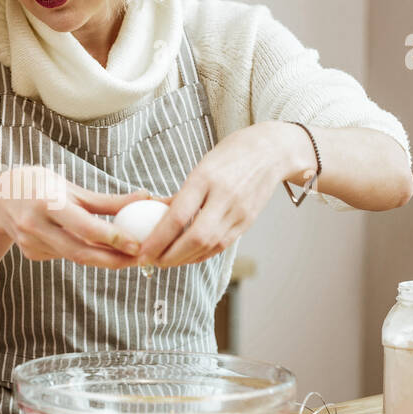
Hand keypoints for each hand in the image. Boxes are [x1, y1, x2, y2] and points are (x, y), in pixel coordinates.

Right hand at [0, 166, 150, 268]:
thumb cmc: (40, 186)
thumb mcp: (71, 189)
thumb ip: (107, 200)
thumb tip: (145, 197)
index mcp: (48, 203)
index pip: (86, 227)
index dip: (114, 238)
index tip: (137, 244)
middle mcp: (36, 225)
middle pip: (81, 252)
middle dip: (113, 260)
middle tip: (138, 260)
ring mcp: (31, 243)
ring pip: (74, 256)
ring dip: (102, 258)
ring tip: (125, 255)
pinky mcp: (31, 254)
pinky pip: (64, 255)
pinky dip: (81, 251)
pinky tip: (86, 244)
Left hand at [137, 122, 303, 267]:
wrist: (271, 152)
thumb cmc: (229, 156)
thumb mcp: (201, 166)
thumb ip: (181, 194)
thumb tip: (153, 213)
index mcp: (206, 178)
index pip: (177, 216)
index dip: (157, 239)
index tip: (141, 251)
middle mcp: (224, 197)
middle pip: (195, 238)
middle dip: (169, 256)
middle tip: (150, 261)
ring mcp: (239, 212)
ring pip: (209, 246)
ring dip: (184, 259)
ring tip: (164, 261)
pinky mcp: (247, 222)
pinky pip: (221, 246)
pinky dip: (201, 255)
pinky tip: (187, 257)